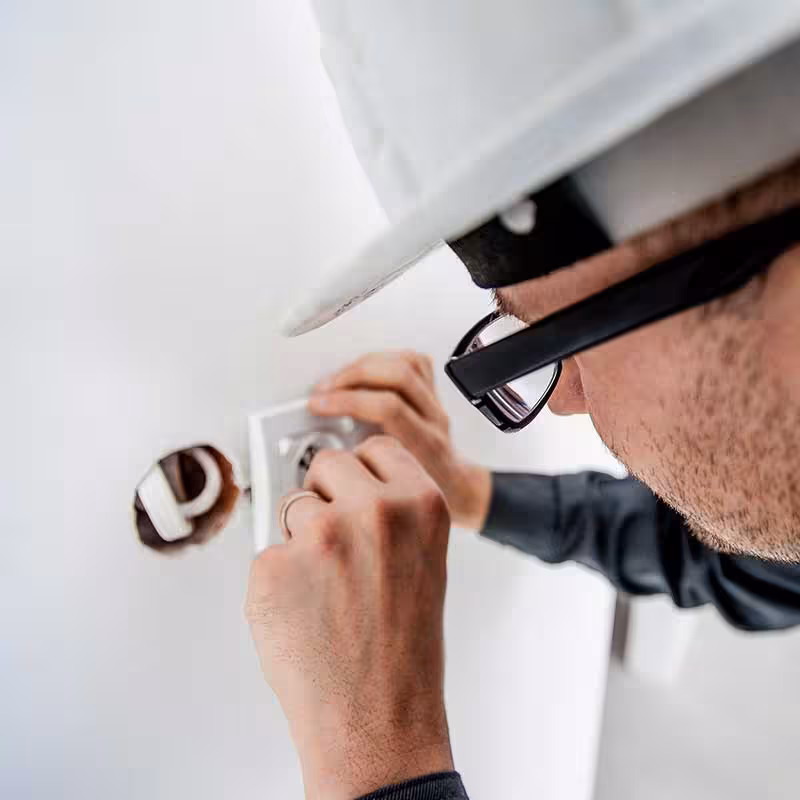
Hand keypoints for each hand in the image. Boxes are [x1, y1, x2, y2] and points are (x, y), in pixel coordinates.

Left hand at [246, 436, 454, 799]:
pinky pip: (266, 552)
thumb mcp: (422, 560)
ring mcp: (320, 535)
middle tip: (336, 543)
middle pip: (327, 464)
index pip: (375, 448)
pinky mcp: (274, 566)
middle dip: (326, 495)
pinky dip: (277, 578)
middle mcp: (373, 509)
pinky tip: (303, 611)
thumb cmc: (404, 649)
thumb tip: (346, 487)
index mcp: (419, 503)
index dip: (360, 472)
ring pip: (291, 505)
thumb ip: (392, 513)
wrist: (379, 721)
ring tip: (325, 588)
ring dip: (299, 537)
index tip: (353, 486)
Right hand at [310, 351, 491, 530]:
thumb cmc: (423, 497)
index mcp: (425, 446)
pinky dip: (382, 359)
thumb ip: (358, 473)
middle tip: (324, 390)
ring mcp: (436, 404)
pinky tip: (364, 370)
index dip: (347, 401)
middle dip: (352, 376)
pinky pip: (413, 360)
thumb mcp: (387, 494)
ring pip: (406, 363)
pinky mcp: (433, 392)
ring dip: (364, 365)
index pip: (388, 408)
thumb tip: (316, 455)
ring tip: (338, 379)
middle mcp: (434, 420)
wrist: (455, 490)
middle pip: (398, 376)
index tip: (319, 405)